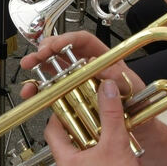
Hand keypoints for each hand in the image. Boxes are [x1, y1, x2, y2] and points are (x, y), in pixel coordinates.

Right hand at [18, 31, 139, 99]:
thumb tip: (97, 66)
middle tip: (37, 54)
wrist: (136, 126)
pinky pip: (50, 88)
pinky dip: (38, 88)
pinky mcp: (68, 95)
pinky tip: (31, 90)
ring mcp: (75, 79)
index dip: (67, 39)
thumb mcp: (131, 86)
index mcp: (102, 56)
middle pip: (62, 50)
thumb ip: (116, 75)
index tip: (55, 46)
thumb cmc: (138, 101)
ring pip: (52, 66)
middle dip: (46, 49)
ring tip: (28, 67)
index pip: (82, 41)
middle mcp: (86, 65)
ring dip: (37, 65)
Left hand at [45, 78, 151, 165]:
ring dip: (89, 149)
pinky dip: (95, 165)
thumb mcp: (117, 142)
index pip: (52, 133)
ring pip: (77, 162)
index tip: (68, 106)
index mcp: (67, 164)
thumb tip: (106, 90)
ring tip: (104, 139)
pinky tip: (111, 161)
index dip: (59, 117)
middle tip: (91, 120)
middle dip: (78, 132)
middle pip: (65, 147)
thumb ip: (110, 113)